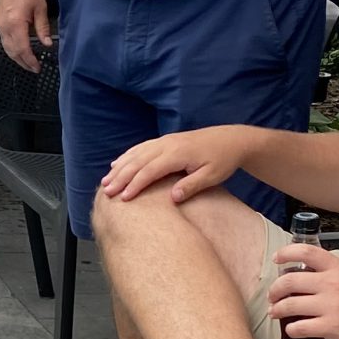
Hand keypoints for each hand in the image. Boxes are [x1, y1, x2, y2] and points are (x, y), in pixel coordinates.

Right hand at [0, 0, 53, 70]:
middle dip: (24, 63)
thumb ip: (43, 28)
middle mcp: (4, 27)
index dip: (30, 60)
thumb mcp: (40, 8)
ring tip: (28, 64)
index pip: (22, 48)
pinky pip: (4, 41)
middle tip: (34, 69)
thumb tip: (47, 44)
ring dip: (17, 58)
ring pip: (7, 48)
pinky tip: (19, 52)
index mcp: (16, 23)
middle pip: (13, 51)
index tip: (37, 67)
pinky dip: (12, 50)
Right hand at [100, 125, 261, 204]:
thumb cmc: (223, 160)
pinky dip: (128, 156)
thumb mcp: (212, 176)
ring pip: (137, 153)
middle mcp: (168, 144)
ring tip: (106, 180)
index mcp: (178, 154)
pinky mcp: (167, 140)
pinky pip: (142, 147)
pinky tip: (118, 163)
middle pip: (138, 161)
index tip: (123, 198)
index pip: (150, 171)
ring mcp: (165, 141)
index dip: (135, 184)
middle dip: (120, 176)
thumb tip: (172, 198)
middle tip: (106, 191)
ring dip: (120, 166)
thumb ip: (191, 186)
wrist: (232, 140)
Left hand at [267, 245, 338, 338]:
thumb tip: (311, 278)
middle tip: (272, 296)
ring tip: (276, 313)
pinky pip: (300, 327)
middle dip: (275, 290)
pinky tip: (294, 330)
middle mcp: (333, 283)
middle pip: (289, 280)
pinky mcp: (333, 327)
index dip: (286, 253)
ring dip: (277, 310)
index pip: (306, 251)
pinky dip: (292, 329)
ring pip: (289, 305)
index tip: (277, 259)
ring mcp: (332, 306)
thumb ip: (335, 275)